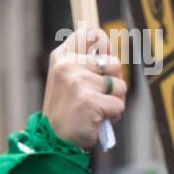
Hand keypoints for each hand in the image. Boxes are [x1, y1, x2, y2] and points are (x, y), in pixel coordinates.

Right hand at [42, 29, 126, 149]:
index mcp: (62, 57)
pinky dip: (114, 115)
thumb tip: (113, 56)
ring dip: (115, 101)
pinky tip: (97, 119)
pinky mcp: (89, 100)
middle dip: (115, 82)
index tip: (106, 62)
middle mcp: (68, 66)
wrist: (53, 140)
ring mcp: (77, 82)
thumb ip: (86, 65)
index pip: (90, 33)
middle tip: (99, 96)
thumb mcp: (68, 81)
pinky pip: (119, 105)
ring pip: (120, 86)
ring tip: (97, 109)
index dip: (105, 45)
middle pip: (114, 63)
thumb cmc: (68, 111)